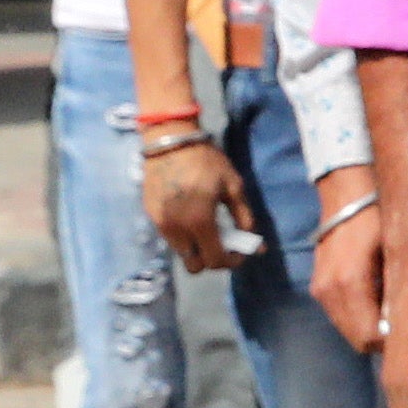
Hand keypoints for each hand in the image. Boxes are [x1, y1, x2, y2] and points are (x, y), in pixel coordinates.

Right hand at [143, 136, 247, 273]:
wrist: (170, 141)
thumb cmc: (206, 161)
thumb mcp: (233, 186)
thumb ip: (243, 216)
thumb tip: (257, 244)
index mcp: (200, 222)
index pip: (214, 260)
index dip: (230, 262)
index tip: (238, 253)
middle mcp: (177, 229)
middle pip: (194, 265)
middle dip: (210, 260)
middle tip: (221, 245)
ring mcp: (161, 223)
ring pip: (180, 252)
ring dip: (195, 248)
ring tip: (205, 228)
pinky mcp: (151, 215)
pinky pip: (169, 236)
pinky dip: (182, 235)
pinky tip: (190, 216)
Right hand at [317, 196, 385, 350]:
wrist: (346, 196)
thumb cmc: (379, 218)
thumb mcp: (396, 251)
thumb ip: (398, 290)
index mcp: (350, 283)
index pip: (369, 337)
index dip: (391, 343)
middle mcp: (329, 292)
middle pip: (357, 340)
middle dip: (380, 341)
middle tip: (405, 330)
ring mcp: (320, 291)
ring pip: (348, 331)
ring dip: (368, 330)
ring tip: (392, 317)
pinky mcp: (317, 288)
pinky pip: (340, 317)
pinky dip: (357, 318)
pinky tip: (376, 305)